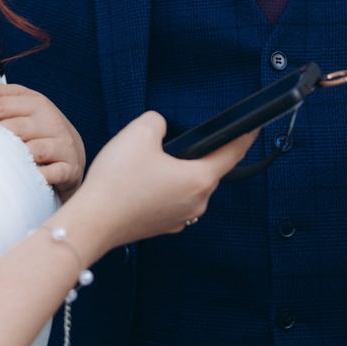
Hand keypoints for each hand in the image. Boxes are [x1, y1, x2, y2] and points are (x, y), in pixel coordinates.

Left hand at [0, 82, 86, 195]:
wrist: (72, 154)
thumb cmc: (37, 131)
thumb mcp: (24, 109)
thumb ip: (0, 97)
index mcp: (36, 103)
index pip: (2, 104)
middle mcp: (51, 120)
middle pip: (14, 127)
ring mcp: (62, 144)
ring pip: (32, 150)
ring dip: (10, 158)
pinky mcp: (70, 167)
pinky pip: (50, 174)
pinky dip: (36, 178)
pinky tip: (20, 181)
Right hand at [60, 111, 255, 254]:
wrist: (91, 223)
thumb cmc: (117, 182)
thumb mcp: (138, 133)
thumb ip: (158, 121)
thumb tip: (161, 128)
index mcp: (200, 179)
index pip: (232, 153)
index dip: (245, 136)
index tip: (254, 127)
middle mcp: (197, 202)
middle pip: (208, 169)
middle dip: (197, 151)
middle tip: (177, 138)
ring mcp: (182, 217)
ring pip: (189, 185)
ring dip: (178, 170)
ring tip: (151, 159)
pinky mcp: (164, 224)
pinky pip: (173, 199)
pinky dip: (164, 187)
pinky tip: (142, 179)